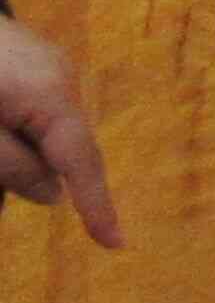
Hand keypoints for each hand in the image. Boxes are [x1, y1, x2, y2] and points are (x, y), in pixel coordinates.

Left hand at [0, 19, 122, 248]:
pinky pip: (39, 106)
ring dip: (23, 146)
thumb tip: (54, 196)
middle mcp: (63, 76)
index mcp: (51, 96)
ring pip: (49, 126)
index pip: (82, 162)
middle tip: (0, 181)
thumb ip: (13, 167)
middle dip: (39, 169)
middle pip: (66, 144)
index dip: (97, 206)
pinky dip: (21, 127)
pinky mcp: (35, 57)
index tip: (115, 245)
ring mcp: (51, 62)